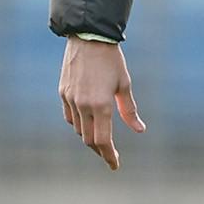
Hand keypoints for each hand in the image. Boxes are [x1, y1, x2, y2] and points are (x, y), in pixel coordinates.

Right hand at [59, 36, 145, 170]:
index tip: (114, 165)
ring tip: (101, 139)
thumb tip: (139, 129)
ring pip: (78, 129)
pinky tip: (88, 123)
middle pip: (89, 139)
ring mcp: (71, 100)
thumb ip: (129, 110)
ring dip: (89, 137)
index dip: (109, 156)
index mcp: (102, 105)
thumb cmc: (112, 61)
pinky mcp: (63, 93)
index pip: (103, 140)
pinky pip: (70, 116)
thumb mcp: (125, 85)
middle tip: (110, 155)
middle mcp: (84, 105)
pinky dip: (79, 124)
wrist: (89, 38)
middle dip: (100, 150)